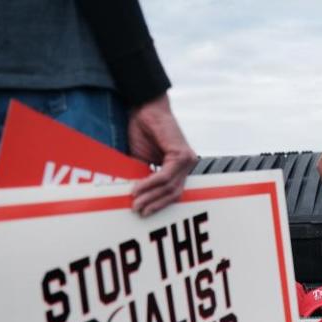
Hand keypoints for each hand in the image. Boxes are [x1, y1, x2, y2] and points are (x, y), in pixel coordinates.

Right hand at [127, 94, 197, 215]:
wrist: (145, 108)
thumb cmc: (143, 130)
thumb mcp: (141, 159)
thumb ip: (142, 176)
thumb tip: (134, 197)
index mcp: (180, 168)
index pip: (173, 192)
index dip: (159, 204)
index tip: (144, 213)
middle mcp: (187, 165)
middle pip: (174, 193)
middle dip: (155, 204)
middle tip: (139, 211)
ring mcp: (187, 160)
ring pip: (169, 186)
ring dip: (150, 196)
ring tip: (135, 203)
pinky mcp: (181, 154)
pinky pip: (165, 175)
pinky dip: (150, 183)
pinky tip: (137, 188)